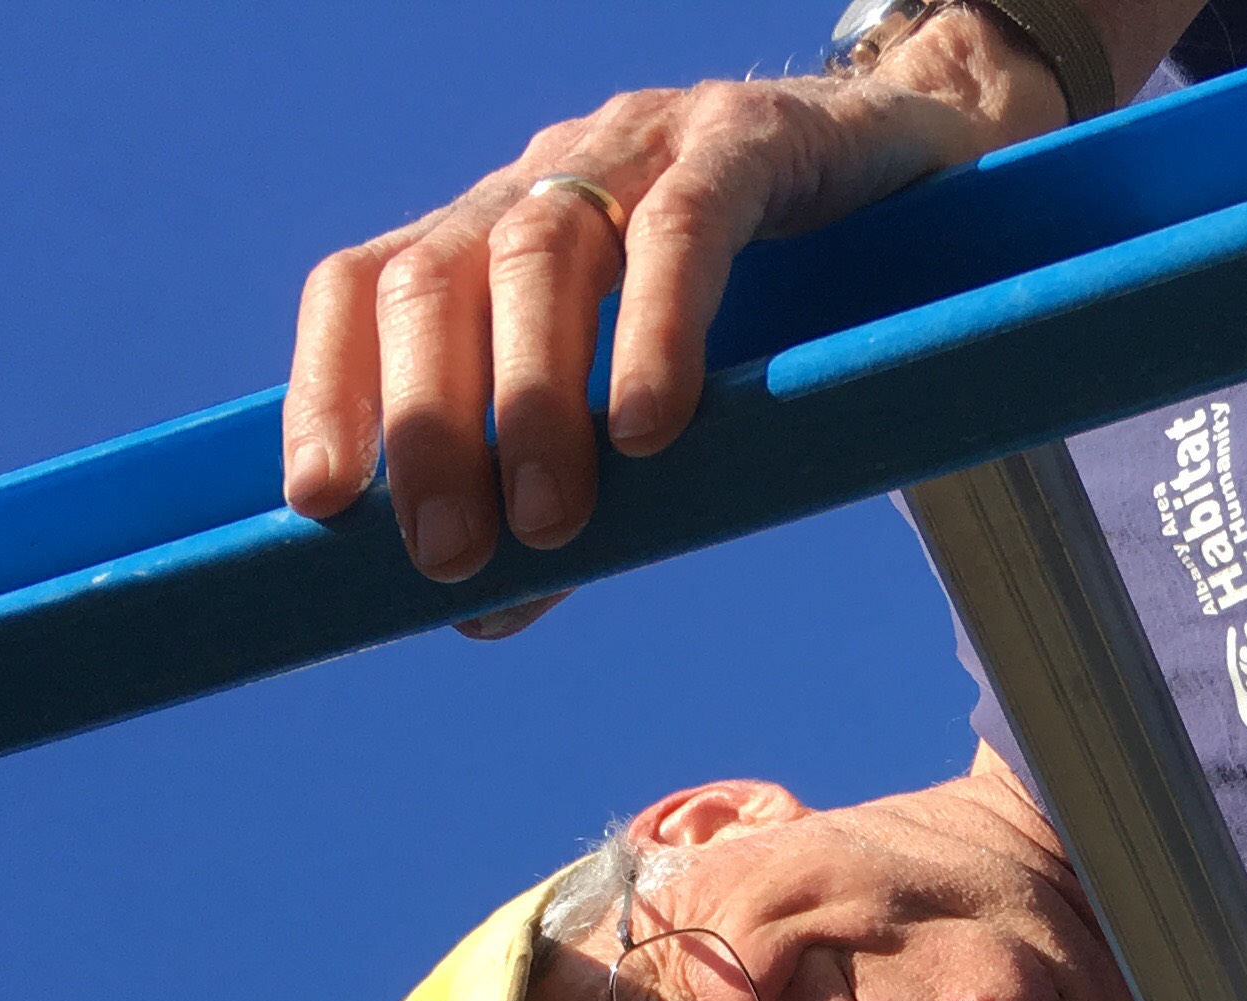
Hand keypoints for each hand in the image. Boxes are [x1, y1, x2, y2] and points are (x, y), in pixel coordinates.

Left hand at [285, 13, 1071, 590]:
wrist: (924, 168)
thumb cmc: (780, 300)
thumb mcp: (652, 390)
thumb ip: (575, 483)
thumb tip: (484, 611)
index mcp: (501, 226)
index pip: (371, 284)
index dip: (331, 386)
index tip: (321, 506)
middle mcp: (552, 172)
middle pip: (439, 277)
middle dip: (427, 423)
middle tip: (448, 555)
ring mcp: (648, 145)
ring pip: (543, 252)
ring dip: (532, 399)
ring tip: (550, 522)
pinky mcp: (753, 142)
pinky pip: (686, 227)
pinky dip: (654, 329)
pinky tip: (650, 428)